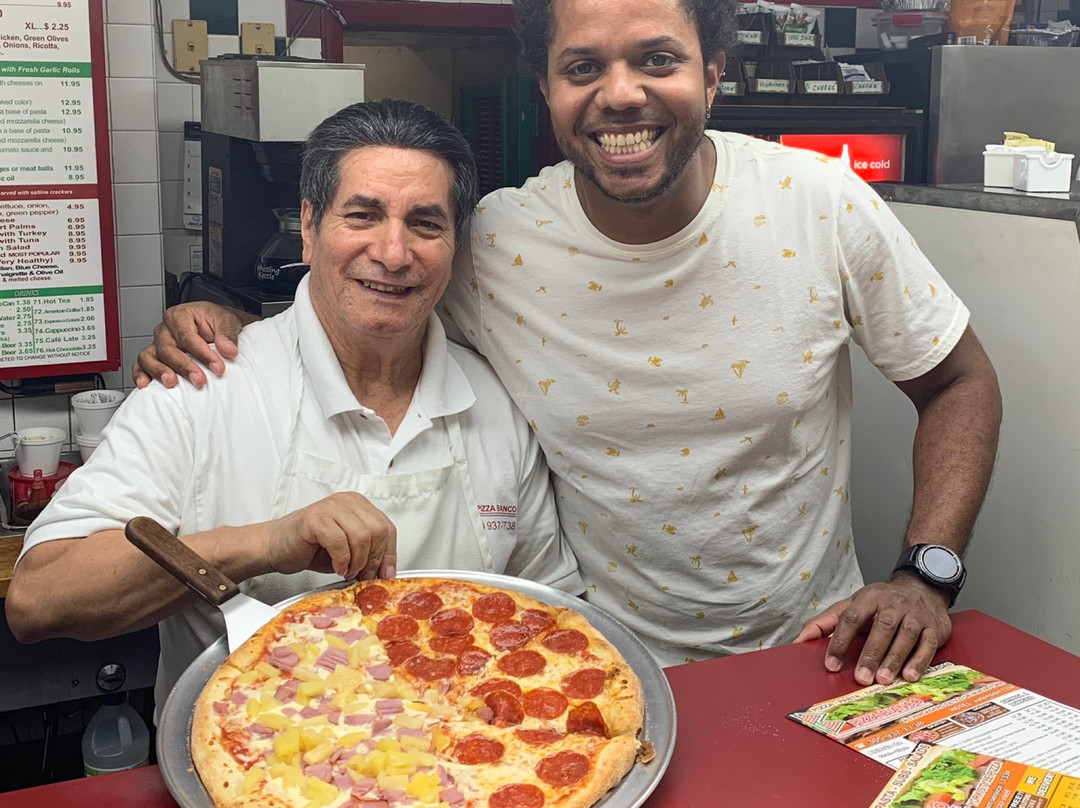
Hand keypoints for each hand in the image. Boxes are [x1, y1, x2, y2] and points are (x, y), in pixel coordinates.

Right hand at [131, 302, 246, 388]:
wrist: (215, 327)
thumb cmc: (216, 322)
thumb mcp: (228, 321)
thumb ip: (227, 334)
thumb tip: (228, 349)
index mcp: (180, 315)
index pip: (187, 336)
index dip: (202, 353)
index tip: (217, 367)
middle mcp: (165, 329)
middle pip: (167, 348)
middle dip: (184, 366)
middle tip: (199, 380)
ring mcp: (157, 344)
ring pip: (148, 357)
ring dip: (159, 371)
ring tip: (172, 382)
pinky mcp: (154, 357)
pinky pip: (141, 365)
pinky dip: (141, 375)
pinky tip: (146, 385)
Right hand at [265, 492, 397, 580]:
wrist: (276, 546)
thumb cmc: (310, 547)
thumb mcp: (348, 551)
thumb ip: (368, 554)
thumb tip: (386, 572)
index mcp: (359, 505)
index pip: (387, 527)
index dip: (389, 553)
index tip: (386, 573)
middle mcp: (347, 501)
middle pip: (377, 531)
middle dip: (374, 560)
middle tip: (363, 575)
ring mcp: (330, 507)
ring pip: (361, 536)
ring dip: (357, 561)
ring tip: (347, 571)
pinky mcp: (315, 518)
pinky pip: (339, 541)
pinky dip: (342, 560)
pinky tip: (337, 567)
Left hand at [795, 572, 950, 685]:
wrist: (921, 587)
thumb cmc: (881, 602)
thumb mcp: (853, 604)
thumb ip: (827, 622)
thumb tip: (801, 639)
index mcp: (869, 597)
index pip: (851, 617)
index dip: (840, 641)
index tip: (831, 664)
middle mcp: (893, 604)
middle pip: (881, 628)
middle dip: (870, 654)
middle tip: (861, 677)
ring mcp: (916, 615)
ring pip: (905, 636)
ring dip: (894, 659)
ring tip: (882, 680)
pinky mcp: (934, 627)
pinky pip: (928, 644)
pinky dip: (919, 661)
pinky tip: (909, 676)